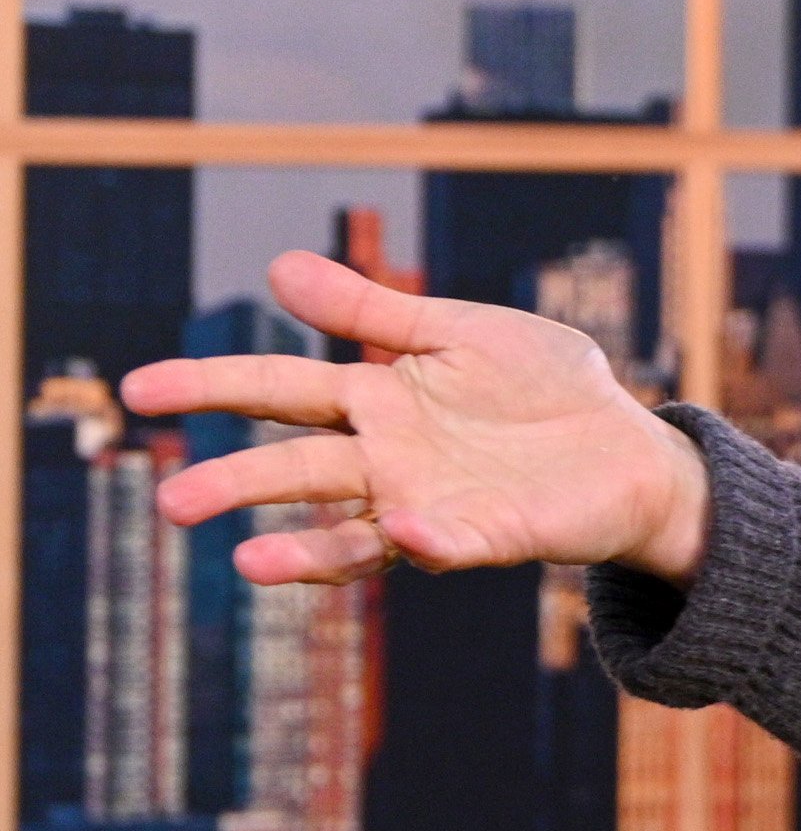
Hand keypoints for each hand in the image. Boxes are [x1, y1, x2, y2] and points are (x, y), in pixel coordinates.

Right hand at [123, 250, 713, 586]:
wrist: (631, 446)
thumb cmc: (545, 387)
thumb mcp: (458, 331)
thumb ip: (373, 312)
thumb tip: (277, 267)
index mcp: (375, 400)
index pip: (276, 389)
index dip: (208, 387)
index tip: (138, 389)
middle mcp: (389, 461)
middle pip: (297, 468)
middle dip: (234, 484)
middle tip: (170, 504)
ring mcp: (434, 505)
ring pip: (351, 533)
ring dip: (301, 552)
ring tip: (245, 563)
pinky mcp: (492, 535)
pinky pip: (450, 546)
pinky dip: (426, 541)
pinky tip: (407, 529)